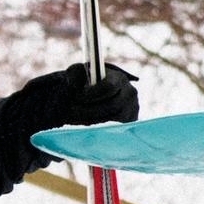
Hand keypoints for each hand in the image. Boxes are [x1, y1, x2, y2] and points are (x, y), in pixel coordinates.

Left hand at [13, 61, 140, 131]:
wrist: (97, 96)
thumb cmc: (86, 83)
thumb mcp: (78, 73)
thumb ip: (75, 74)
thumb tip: (74, 85)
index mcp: (120, 77)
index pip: (109, 86)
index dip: (92, 93)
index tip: (76, 97)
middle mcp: (130, 93)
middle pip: (111, 105)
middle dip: (89, 109)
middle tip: (71, 111)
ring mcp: (132, 109)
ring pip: (112, 119)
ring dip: (91, 120)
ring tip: (74, 119)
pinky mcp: (129, 123)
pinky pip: (115, 129)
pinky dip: (98, 128)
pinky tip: (84, 125)